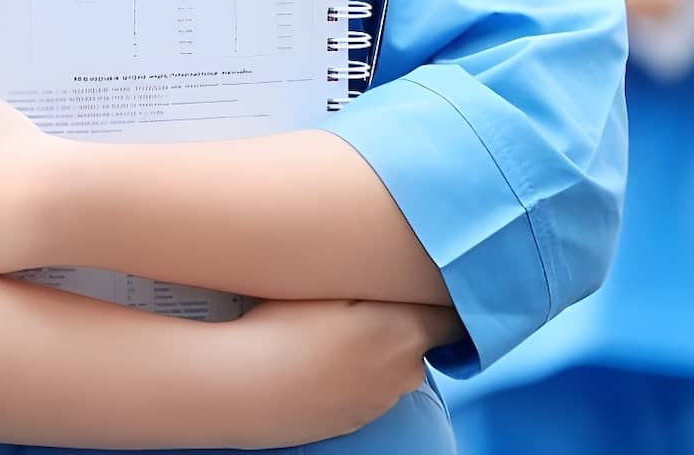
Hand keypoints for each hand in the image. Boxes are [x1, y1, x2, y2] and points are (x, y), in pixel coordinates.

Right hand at [225, 298, 457, 448]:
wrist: (241, 389)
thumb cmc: (285, 326)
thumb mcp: (334, 284)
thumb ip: (381, 277)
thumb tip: (408, 271)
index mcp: (408, 334)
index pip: (452, 318)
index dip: (438, 299)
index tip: (419, 283)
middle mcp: (404, 374)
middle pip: (418, 340)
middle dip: (397, 321)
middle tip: (355, 300)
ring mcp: (378, 403)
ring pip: (389, 366)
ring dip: (372, 349)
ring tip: (326, 332)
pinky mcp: (352, 422)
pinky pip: (365, 389)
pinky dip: (350, 374)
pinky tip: (314, 361)